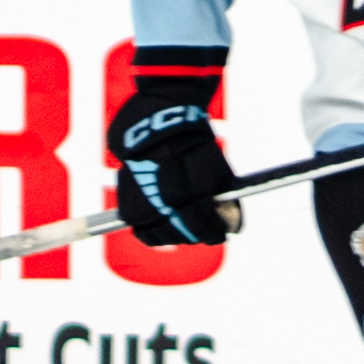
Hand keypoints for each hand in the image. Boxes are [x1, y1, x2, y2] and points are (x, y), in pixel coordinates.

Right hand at [107, 82, 238, 247]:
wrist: (154, 126)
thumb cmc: (192, 143)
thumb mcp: (217, 167)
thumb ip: (224, 198)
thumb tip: (234, 224)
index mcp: (190, 193)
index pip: (205, 228)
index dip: (215, 233)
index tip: (220, 234)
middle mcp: (166, 204)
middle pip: (185, 234)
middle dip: (197, 235)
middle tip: (203, 233)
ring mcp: (146, 206)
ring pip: (164, 237)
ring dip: (177, 237)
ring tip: (183, 231)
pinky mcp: (129, 206)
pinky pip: (143, 231)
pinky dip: (154, 235)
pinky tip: (163, 230)